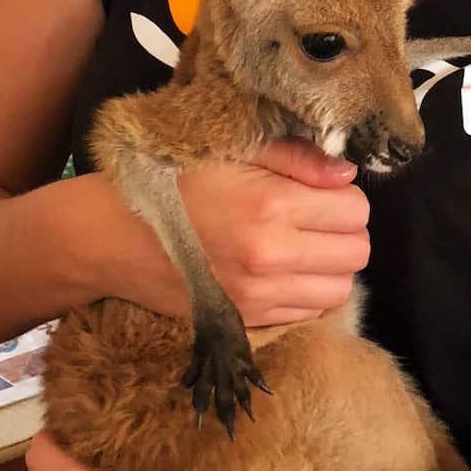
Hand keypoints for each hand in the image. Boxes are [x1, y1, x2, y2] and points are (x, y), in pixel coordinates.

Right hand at [179, 140, 369, 328]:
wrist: (114, 236)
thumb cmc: (174, 180)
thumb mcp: (233, 149)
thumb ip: (297, 157)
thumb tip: (348, 175)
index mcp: (270, 205)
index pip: (356, 210)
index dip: (344, 196)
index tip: (321, 191)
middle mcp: (270, 257)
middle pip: (356, 253)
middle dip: (344, 231)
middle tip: (316, 217)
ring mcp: (259, 296)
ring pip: (339, 289)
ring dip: (329, 266)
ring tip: (300, 244)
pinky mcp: (247, 321)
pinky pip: (308, 313)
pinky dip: (305, 291)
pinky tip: (279, 269)